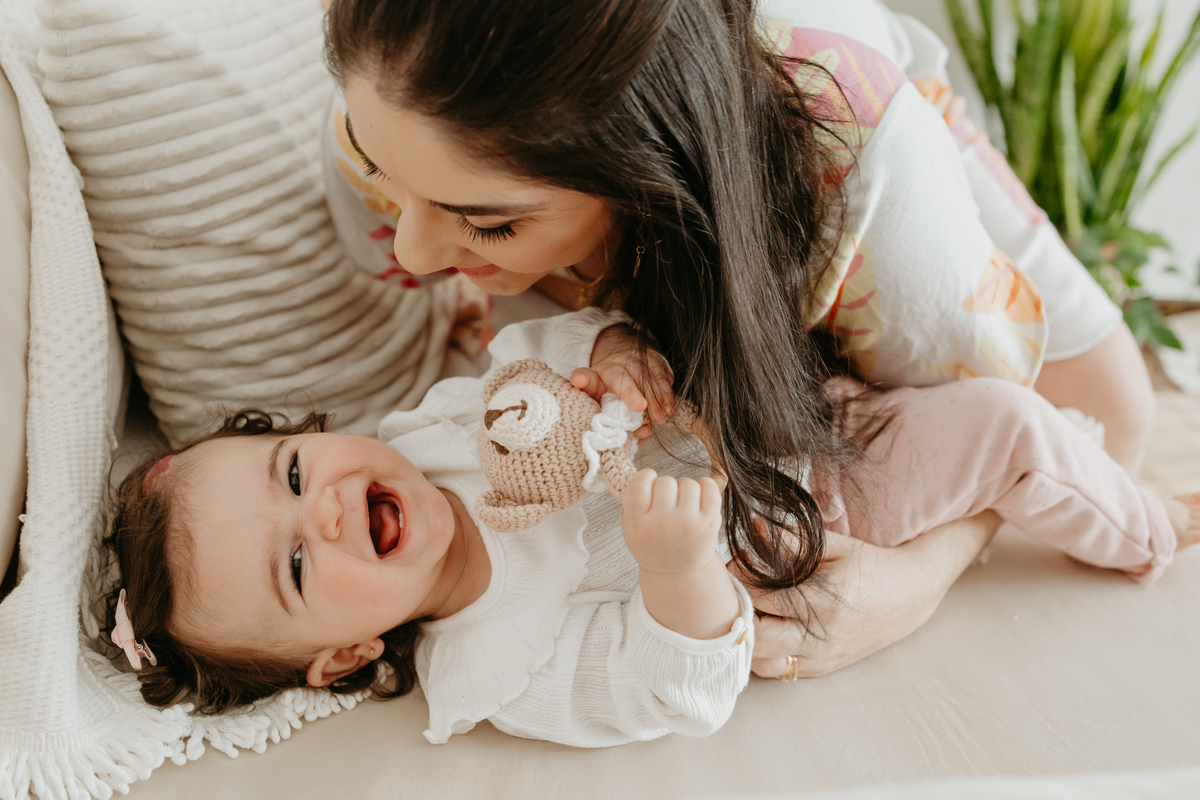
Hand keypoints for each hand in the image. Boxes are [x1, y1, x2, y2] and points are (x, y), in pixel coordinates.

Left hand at [572, 325, 673, 440]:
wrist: (619, 350)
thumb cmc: (605, 377)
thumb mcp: (590, 380)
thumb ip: (585, 383)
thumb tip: (578, 379)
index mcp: (612, 370)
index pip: (621, 380)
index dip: (630, 393)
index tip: (639, 406)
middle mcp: (631, 363)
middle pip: (644, 380)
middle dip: (653, 399)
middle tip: (657, 417)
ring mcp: (648, 361)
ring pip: (659, 378)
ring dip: (664, 397)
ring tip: (666, 414)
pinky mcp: (660, 362)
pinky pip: (667, 376)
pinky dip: (669, 392)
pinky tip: (670, 406)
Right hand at [622, 469, 722, 576]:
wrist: (678, 573)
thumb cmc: (653, 545)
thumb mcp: (631, 528)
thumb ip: (633, 501)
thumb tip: (646, 473)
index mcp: (637, 524)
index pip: (640, 482)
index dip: (646, 478)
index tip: (650, 484)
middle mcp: (661, 524)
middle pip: (665, 481)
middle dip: (666, 489)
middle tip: (667, 505)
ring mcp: (687, 523)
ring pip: (687, 483)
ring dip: (685, 490)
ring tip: (682, 507)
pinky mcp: (709, 523)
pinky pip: (709, 487)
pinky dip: (706, 486)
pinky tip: (699, 496)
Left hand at [740, 513, 999, 677]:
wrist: (911, 594)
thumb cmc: (871, 565)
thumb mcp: (834, 546)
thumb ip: (791, 540)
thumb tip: (751, 527)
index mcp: (824, 601)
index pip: (763, 600)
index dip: (739, 585)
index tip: (728, 571)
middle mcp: (821, 635)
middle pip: (758, 639)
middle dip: (737, 617)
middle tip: (730, 597)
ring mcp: (822, 656)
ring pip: (764, 662)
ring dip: (747, 641)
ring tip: (743, 615)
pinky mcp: (824, 667)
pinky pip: (779, 670)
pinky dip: (762, 655)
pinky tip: (761, 633)